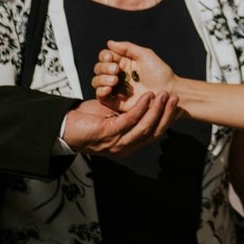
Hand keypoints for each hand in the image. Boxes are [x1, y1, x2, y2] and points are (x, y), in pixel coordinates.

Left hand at [63, 93, 177, 156]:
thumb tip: (151, 107)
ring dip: (157, 109)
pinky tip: (148, 96)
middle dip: (166, 114)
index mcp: (129, 147)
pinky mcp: (108, 134)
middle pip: (153, 132)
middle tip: (174, 98)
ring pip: (144, 126)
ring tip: (163, 95)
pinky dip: (141, 107)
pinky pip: (130, 119)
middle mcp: (125, 148)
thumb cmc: (91, 122)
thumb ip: (132, 116)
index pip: (154, 134)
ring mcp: (117, 143)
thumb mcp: (116, 118)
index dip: (167, 120)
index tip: (176, 106)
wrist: (67, 127)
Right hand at [92, 40, 176, 111]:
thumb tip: (109, 42)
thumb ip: (127, 47)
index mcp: (123, 62)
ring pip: (97, 81)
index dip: (105, 56)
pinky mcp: (115, 101)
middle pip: (98, 68)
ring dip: (102, 79)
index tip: (111, 57)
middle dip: (104, 67)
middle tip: (116, 70)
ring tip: (115, 80)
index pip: (105, 57)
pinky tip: (108, 88)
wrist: (167, 91)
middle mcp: (117, 75)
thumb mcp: (145, 55)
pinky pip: (100, 97)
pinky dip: (100, 91)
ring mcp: (115, 88)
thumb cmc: (160, 72)